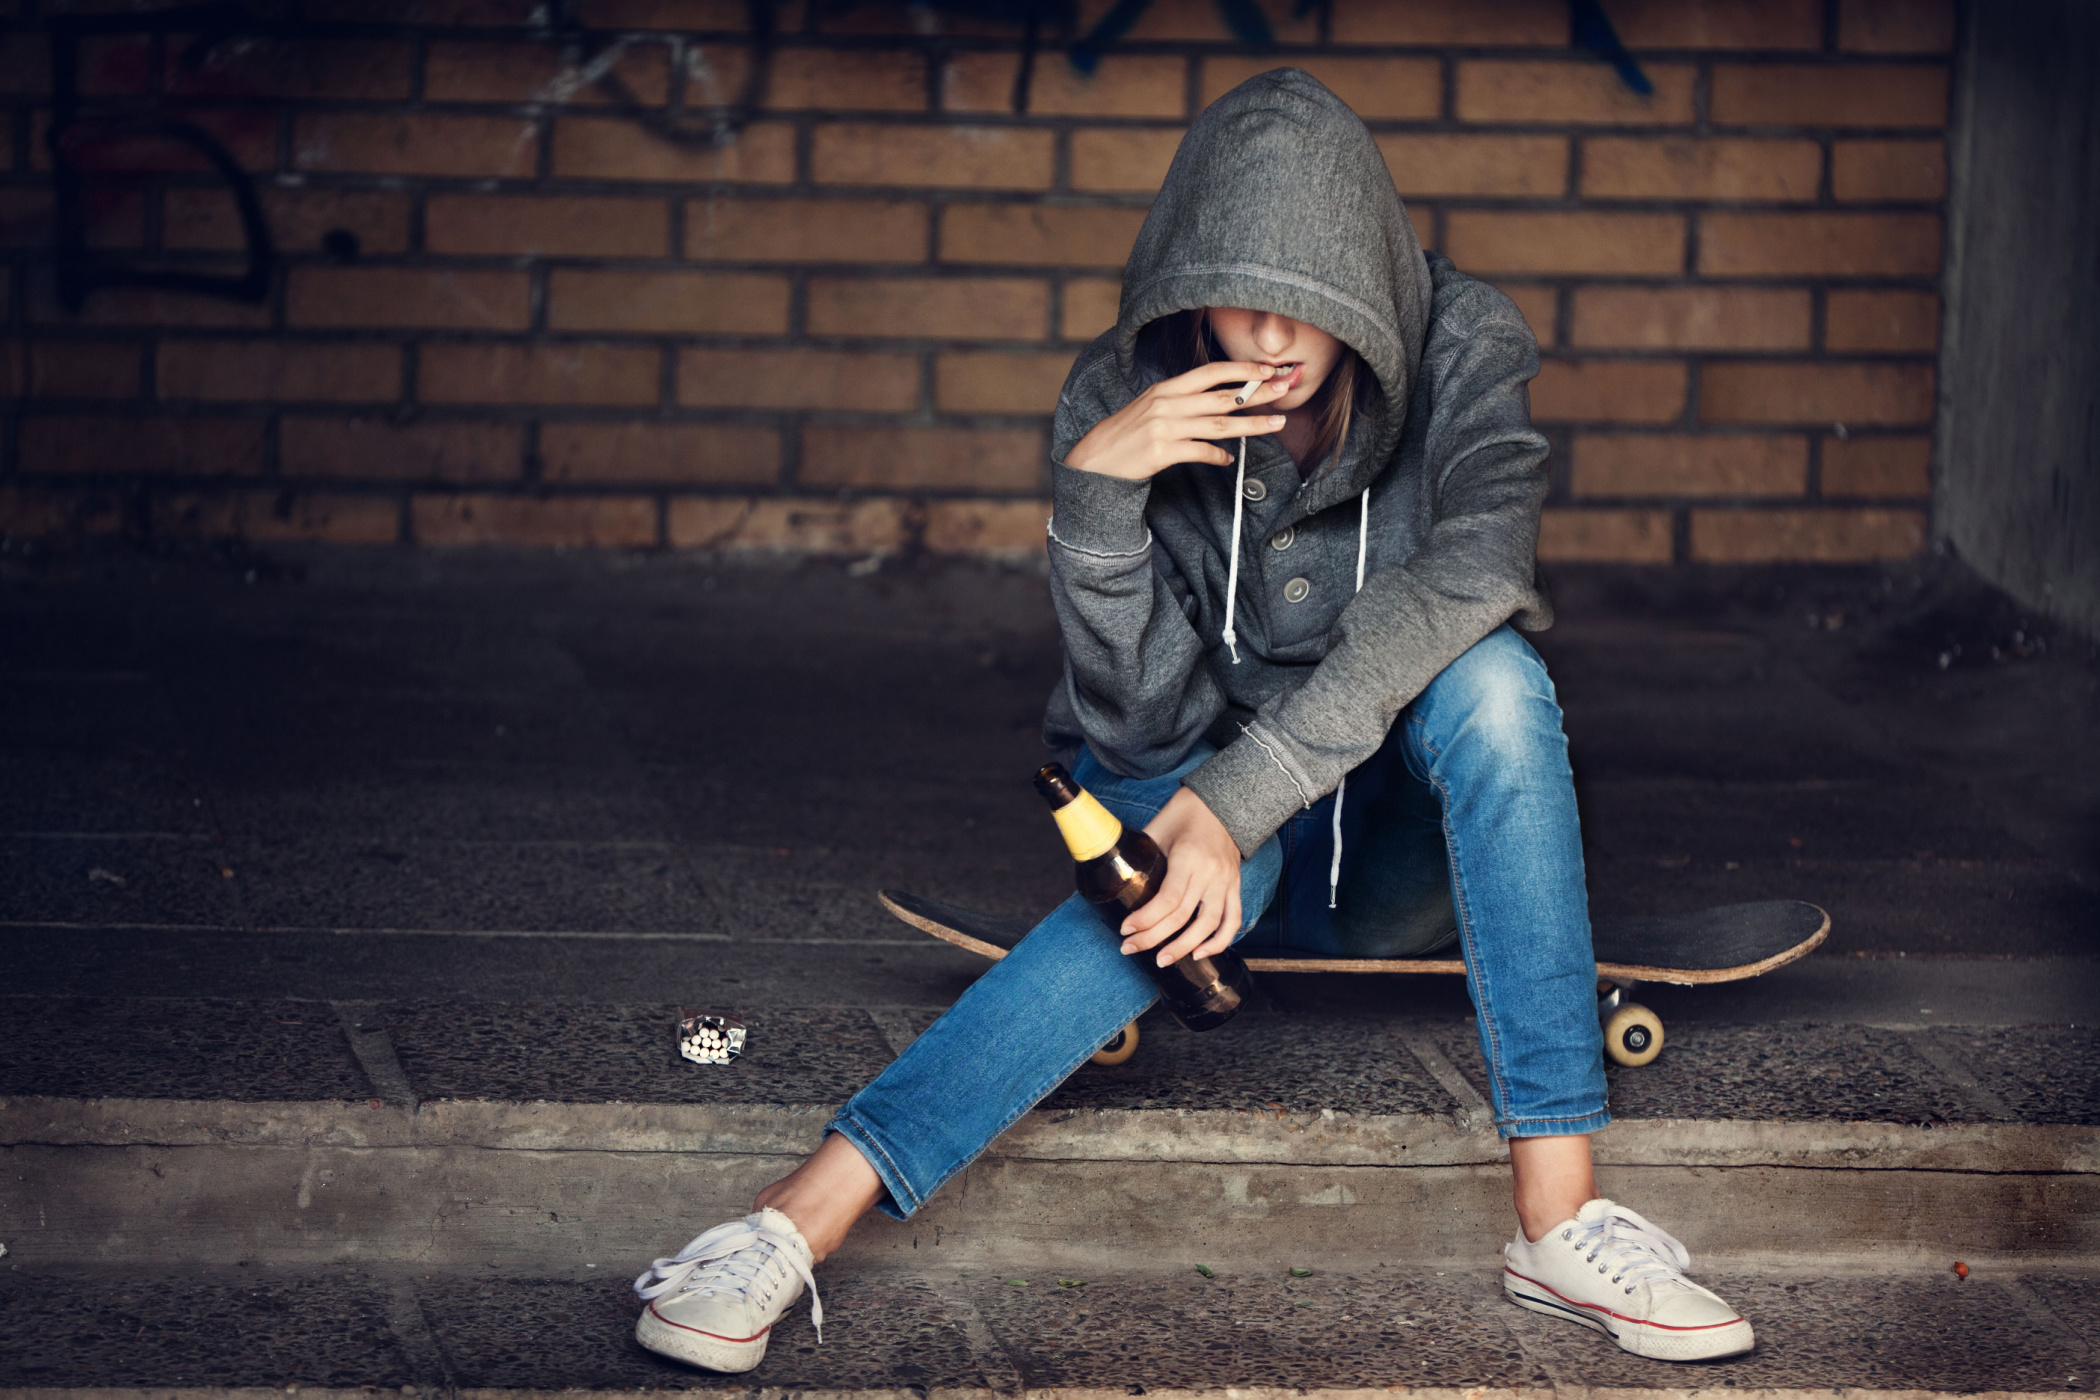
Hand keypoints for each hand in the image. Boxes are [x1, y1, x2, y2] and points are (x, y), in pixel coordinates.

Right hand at [1064, 361, 1290, 481]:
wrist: (1096, 460)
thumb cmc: (1127, 434)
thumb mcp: (1151, 406)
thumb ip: (1182, 400)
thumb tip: (1216, 401)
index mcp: (1167, 388)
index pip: (1211, 372)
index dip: (1242, 370)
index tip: (1268, 369)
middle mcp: (1167, 403)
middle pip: (1222, 396)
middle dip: (1258, 392)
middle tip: (1286, 388)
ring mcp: (1165, 427)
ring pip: (1219, 424)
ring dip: (1252, 424)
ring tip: (1276, 423)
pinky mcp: (1162, 452)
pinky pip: (1201, 452)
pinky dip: (1219, 456)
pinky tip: (1230, 460)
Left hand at [1119, 787, 1242, 965]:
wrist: (1222, 803)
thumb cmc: (1185, 814)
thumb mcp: (1158, 829)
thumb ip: (1141, 854)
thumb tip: (1114, 876)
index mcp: (1189, 858)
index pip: (1168, 900)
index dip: (1146, 920)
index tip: (1126, 930)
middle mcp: (1210, 874)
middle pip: (1182, 917)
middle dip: (1153, 938)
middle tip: (1130, 949)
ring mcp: (1226, 883)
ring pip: (1209, 926)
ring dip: (1185, 948)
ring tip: (1162, 960)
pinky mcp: (1235, 887)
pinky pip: (1232, 921)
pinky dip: (1219, 942)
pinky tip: (1200, 954)